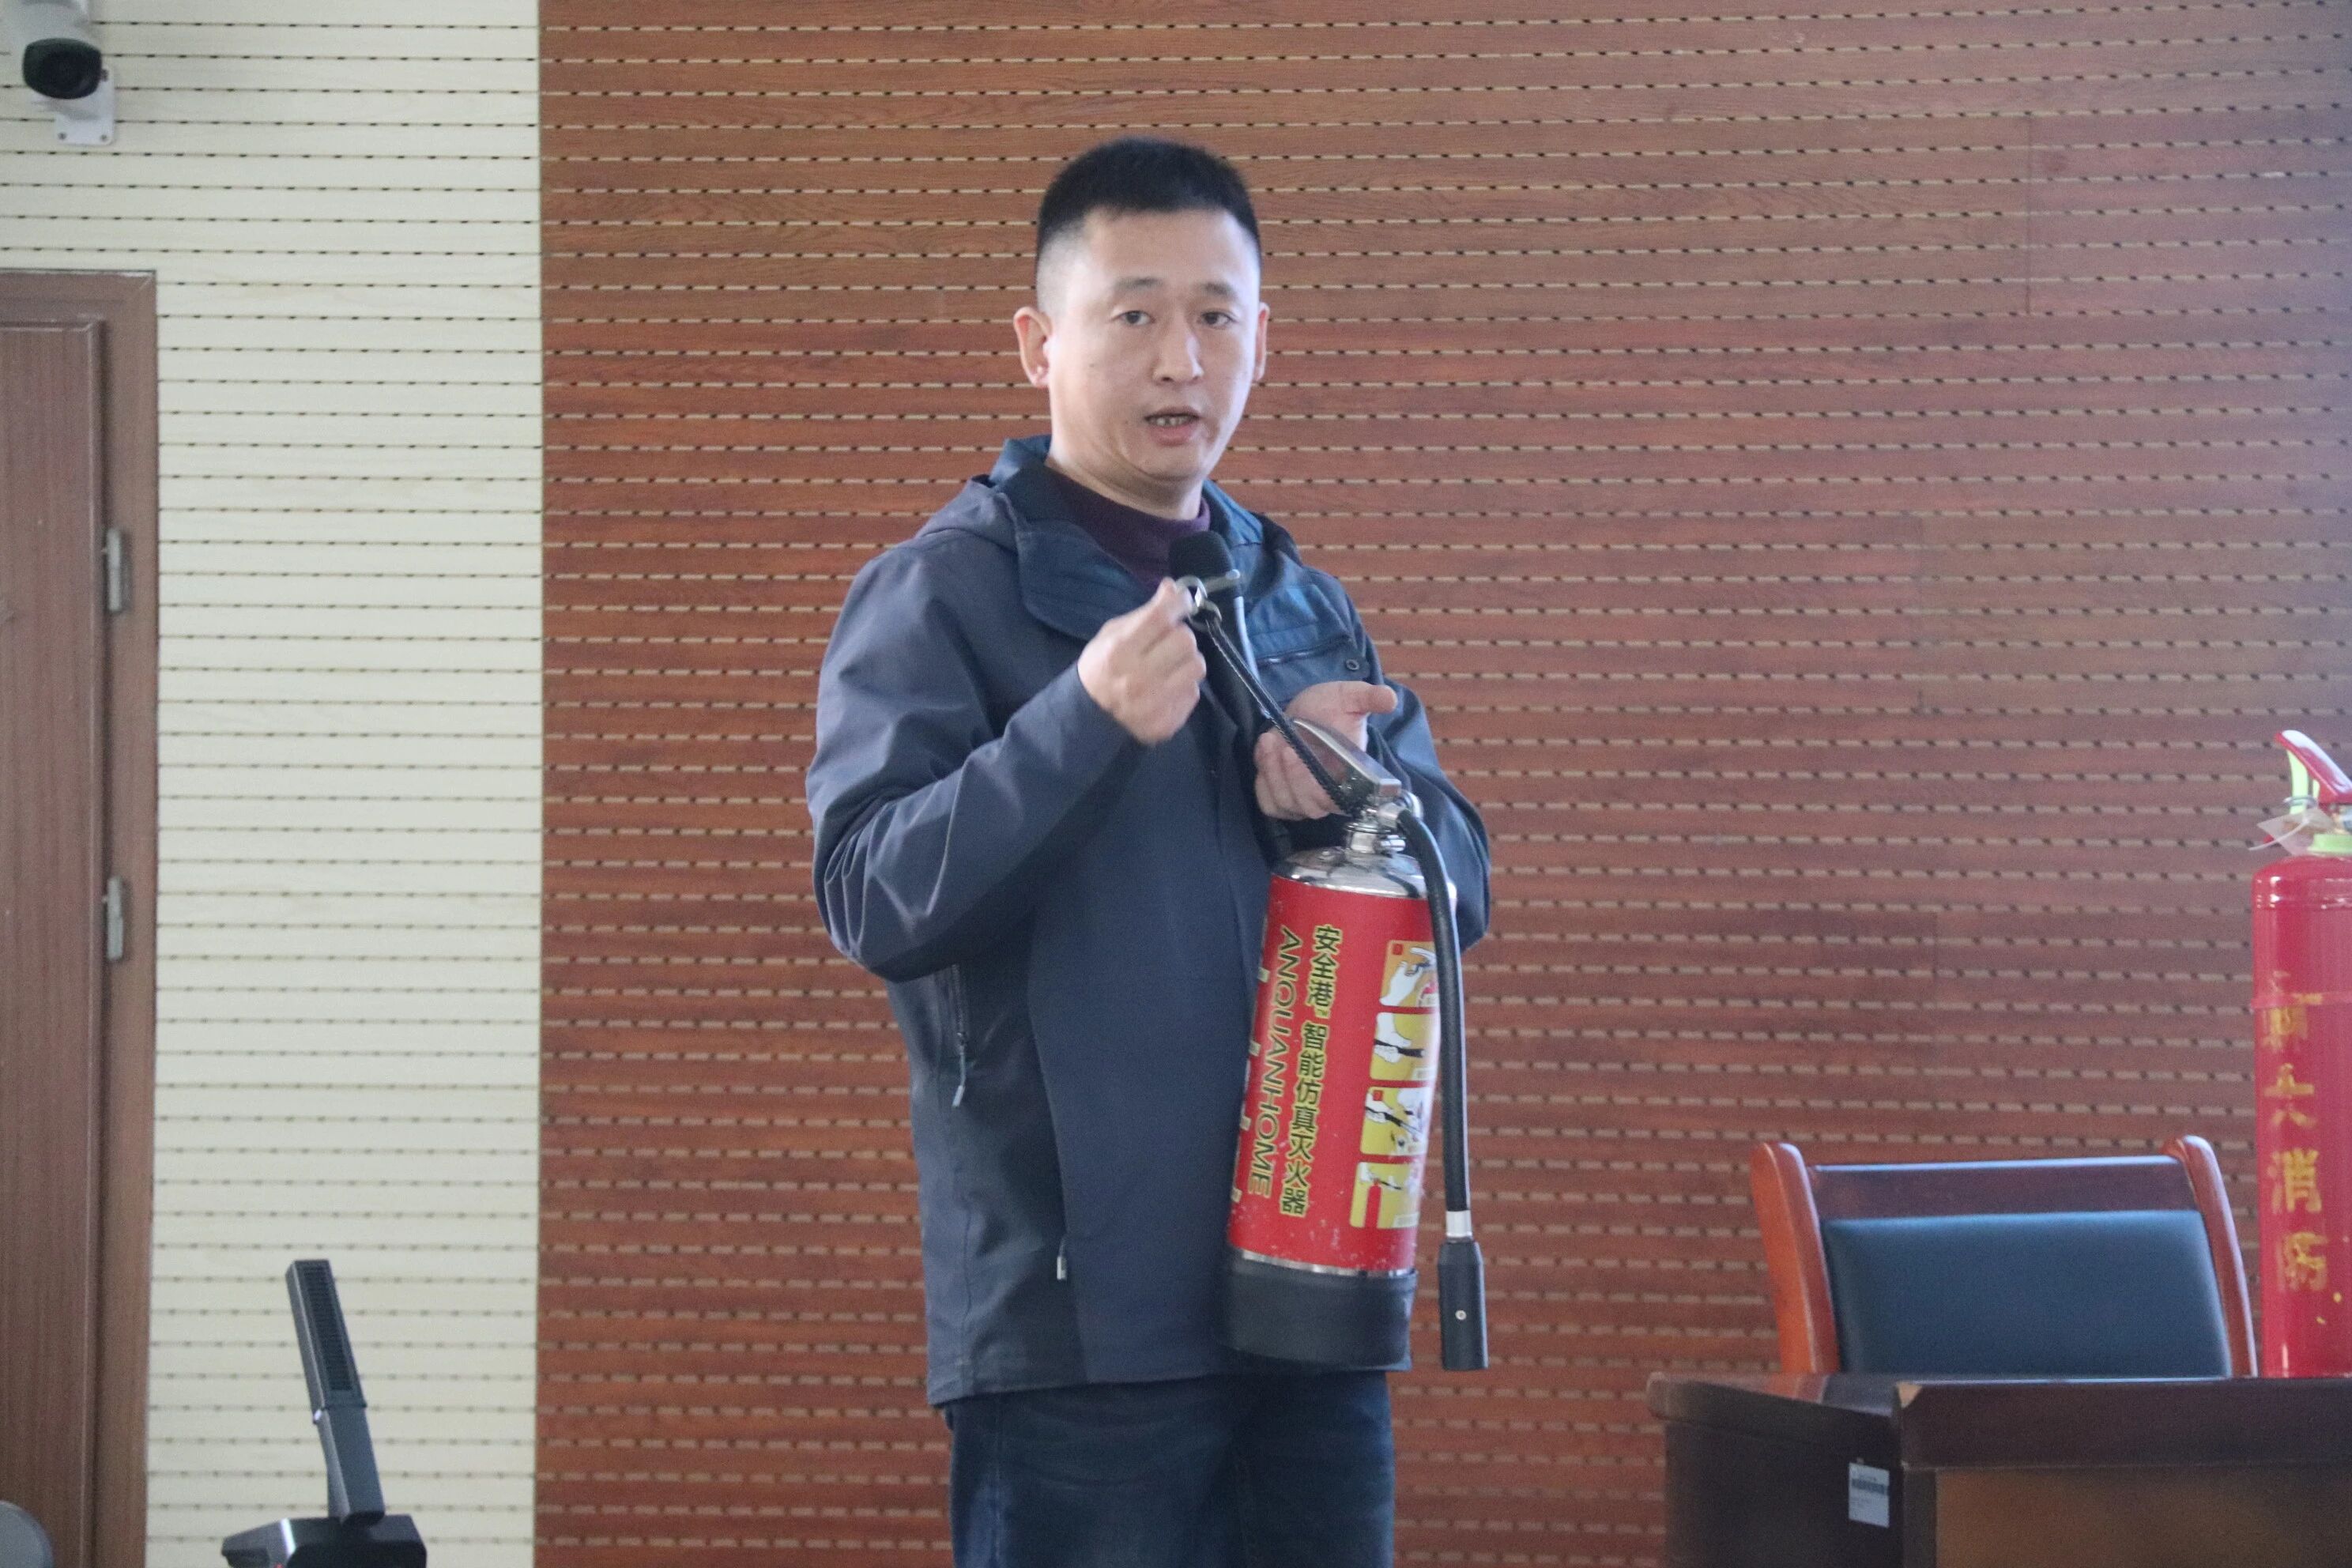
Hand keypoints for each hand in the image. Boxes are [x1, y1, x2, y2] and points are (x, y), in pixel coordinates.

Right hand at [1078, 578, 1205, 744]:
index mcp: (1120, 650)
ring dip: (1187, 660)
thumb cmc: (1101, 666)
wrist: (1091, 715)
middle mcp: (1138, 677)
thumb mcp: (1113, 633)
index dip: (1178, 602)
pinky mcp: (1167, 721)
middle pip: (1185, 641)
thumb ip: (1145, 612)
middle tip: (1170, 640)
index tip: (1183, 600)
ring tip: (1172, 664)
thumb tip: (1173, 588)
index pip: (1161, 617)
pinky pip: (1192, 692)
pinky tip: (1167, 686)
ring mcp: (1154, 702)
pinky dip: (1183, 685)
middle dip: (1181, 635)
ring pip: (1197, 666)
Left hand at [1255, 680, 1398, 818]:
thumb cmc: (1331, 709)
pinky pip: (1267, 801)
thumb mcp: (1350, 697)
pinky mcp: (1277, 796)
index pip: (1340, 802)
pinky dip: (1263, 778)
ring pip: (1285, 803)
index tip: (1313, 761)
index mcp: (1351, 781)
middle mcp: (1325, 797)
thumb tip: (1388, 698)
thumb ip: (1368, 698)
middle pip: (1309, 806)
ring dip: (1275, 773)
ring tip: (1271, 740)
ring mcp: (1300, 799)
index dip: (1324, 789)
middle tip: (1288, 747)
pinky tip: (1265, 749)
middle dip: (1295, 778)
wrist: (1305, 711)